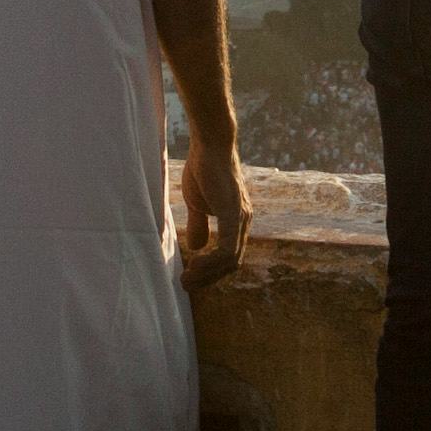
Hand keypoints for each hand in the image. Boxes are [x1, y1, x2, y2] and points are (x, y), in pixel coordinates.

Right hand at [176, 139, 249, 289]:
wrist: (210, 145)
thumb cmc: (204, 169)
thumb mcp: (198, 203)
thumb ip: (199, 225)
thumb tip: (196, 248)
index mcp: (236, 221)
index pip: (229, 257)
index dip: (211, 271)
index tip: (190, 277)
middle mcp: (244, 222)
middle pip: (232, 264)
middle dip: (209, 279)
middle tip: (186, 285)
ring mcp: (241, 219)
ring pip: (230, 260)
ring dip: (207, 274)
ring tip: (186, 279)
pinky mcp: (233, 214)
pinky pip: (227, 248)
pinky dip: (211, 261)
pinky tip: (194, 264)